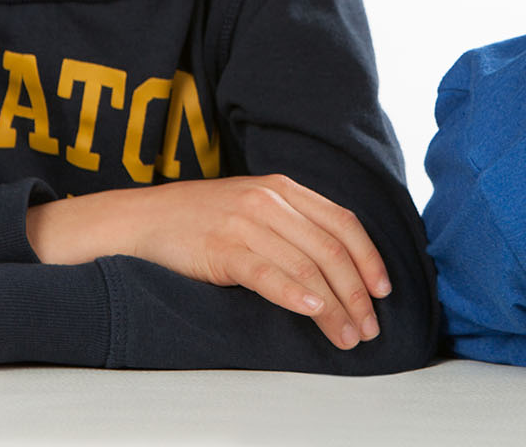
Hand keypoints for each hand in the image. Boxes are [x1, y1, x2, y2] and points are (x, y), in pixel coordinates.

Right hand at [26, 174, 390, 350]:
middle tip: (369, 327)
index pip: (343, 222)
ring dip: (333, 307)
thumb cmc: (199, 219)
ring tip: (347, 335)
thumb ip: (291, 225)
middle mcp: (269, 201)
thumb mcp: (252, 207)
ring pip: (306, 267)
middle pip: (331, 250)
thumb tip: (336, 265)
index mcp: (283, 189)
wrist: (142, 219)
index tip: (383, 291)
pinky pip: (267, 273)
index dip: (369, 258)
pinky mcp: (223, 248)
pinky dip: (295, 294)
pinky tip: (313, 312)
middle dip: (357, 293)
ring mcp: (246, 223)